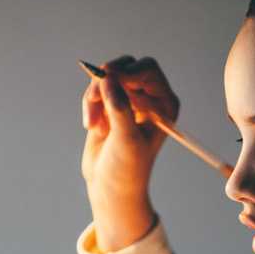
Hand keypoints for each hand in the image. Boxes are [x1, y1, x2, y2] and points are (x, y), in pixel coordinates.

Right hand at [80, 55, 181, 203]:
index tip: (109, 78)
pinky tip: (91, 126)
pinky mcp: (109, 103)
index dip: (128, 71)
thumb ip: (120, 109)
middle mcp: (149, 98)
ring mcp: (128, 99)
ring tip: (91, 124)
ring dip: (94, 97)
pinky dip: (89, 104)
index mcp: (164, 104)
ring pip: (107, 77)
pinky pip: (95, 89)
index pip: (148, 70)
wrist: (110, 187)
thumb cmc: (127, 169)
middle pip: (126, 66)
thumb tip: (108, 79)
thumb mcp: (126, 140)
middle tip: (92, 97)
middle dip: (107, 81)